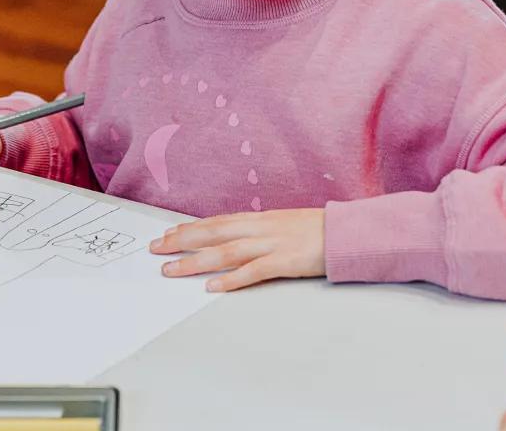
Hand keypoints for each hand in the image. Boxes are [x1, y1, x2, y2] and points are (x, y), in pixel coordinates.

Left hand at [150, 208, 324, 291]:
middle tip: (157, 249)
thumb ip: (262, 231)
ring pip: (225, 251)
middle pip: (213, 232)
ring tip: (172, 270)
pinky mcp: (285, 262)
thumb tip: (239, 238)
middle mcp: (261, 228)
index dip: (190, 228)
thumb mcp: (285, 224)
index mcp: (261, 218)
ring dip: (196, 261)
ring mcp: (272, 244)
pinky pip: (253, 271)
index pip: (217, 221)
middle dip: (182, 241)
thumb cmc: (320, 230)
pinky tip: (212, 286)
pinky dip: (231, 279)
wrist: (349, 233)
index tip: (168, 233)